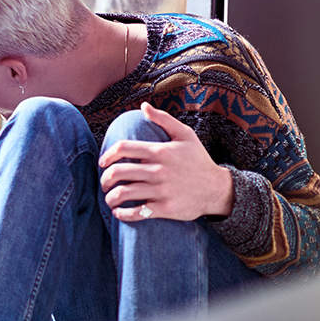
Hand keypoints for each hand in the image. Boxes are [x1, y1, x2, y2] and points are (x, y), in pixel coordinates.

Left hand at [98, 102, 234, 221]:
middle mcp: (158, 170)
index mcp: (159, 151)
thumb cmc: (198, 160)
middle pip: (118, 172)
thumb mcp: (185, 135)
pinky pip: (136, 212)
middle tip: (104, 182)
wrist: (217, 189)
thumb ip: (163, 119)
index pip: (123, 148)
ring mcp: (161, 190)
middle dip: (105, 179)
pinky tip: (118, 212)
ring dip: (110, 197)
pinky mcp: (165, 208)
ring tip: (109, 198)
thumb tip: (143, 106)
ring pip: (124, 193)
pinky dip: (122, 214)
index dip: (107, 155)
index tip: (103, 162)